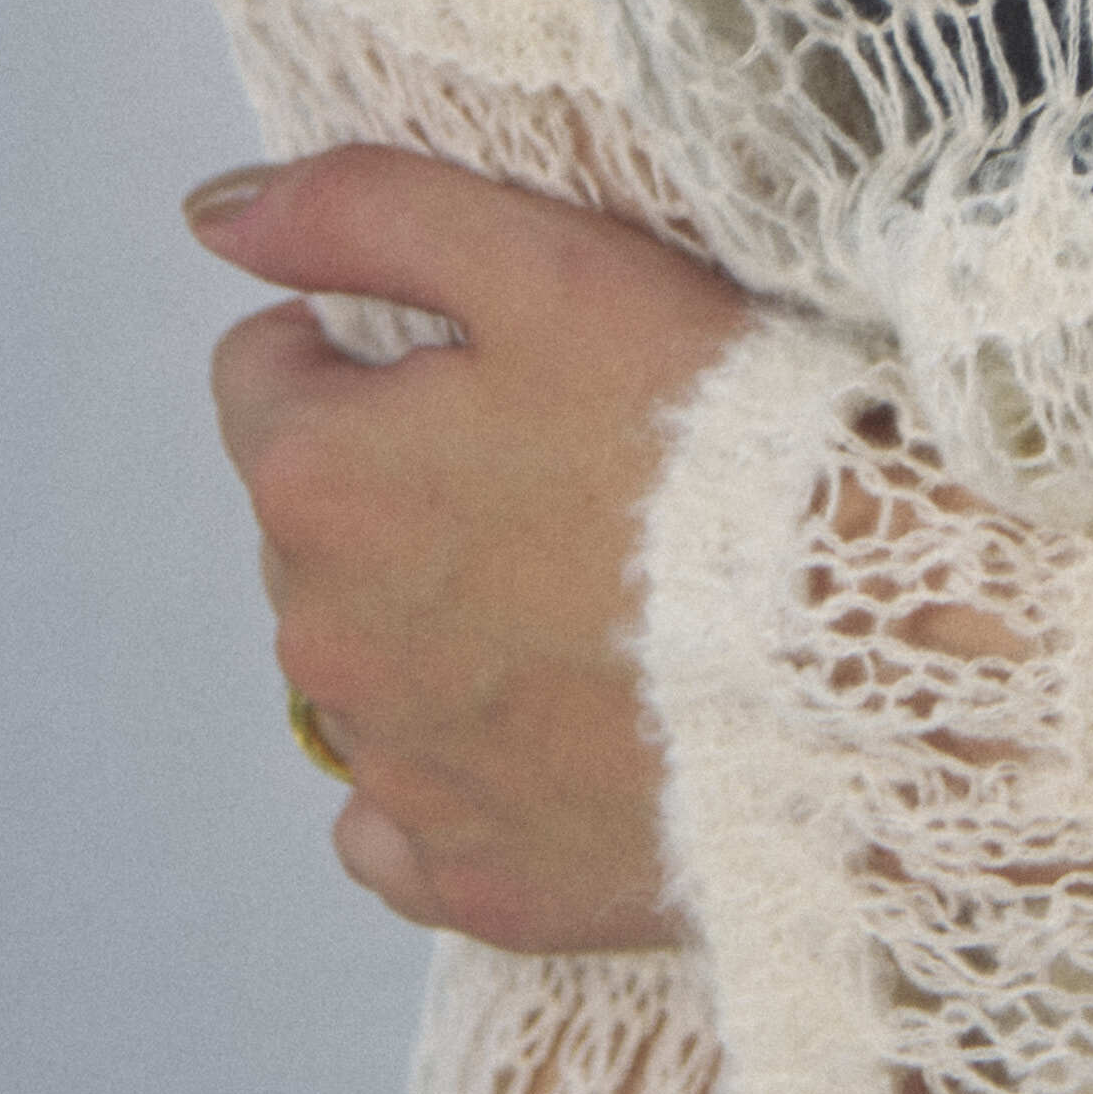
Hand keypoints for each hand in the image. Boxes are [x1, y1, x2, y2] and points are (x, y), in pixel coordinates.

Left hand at [188, 145, 759, 951]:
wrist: (875, 640)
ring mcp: (400, 774)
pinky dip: (459, 777)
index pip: (262, 381)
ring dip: (439, 625)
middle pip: (316, 529)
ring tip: (595, 593)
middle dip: (405, 489)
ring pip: (368, 670)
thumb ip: (364, 213)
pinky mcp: (478, 881)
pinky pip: (408, 829)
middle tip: (571, 466)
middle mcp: (323, 639)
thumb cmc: (718, 435)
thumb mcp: (548, 261)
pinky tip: (560, 732)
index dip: (371, 348)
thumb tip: (217, 215)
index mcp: (320, 480)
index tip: (485, 357)